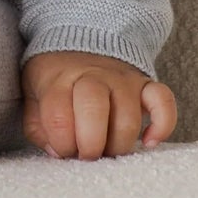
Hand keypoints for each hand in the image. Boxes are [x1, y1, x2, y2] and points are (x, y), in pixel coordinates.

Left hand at [21, 50, 176, 159]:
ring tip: (108, 152)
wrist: (80, 40)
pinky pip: (164, 102)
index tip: (62, 150)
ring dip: (118, 145)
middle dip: (90, 145)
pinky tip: (149, 142)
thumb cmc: (54, 79)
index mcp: (58, 78)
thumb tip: (57, 152)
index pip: (59, 114)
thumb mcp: (33, 96)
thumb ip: (37, 126)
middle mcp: (93, 76)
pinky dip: (162, 125)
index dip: (61, 143)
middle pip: (94, 110)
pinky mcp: (146, 84)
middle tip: (86, 157)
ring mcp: (122, 79)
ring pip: (128, 117)